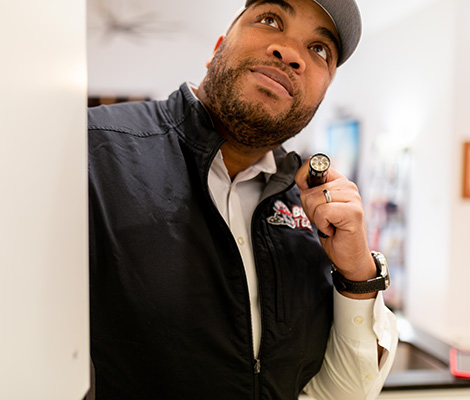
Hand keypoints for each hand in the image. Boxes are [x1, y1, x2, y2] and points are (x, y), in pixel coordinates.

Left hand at [295, 159, 376, 293]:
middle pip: (309, 191)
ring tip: (330, 224)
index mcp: (338, 181)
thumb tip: (301, 178)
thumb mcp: (317, 207)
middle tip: (324, 219)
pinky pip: (322, 212)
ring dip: (317, 218)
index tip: (308, 195)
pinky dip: (323, 224)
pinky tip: (333, 229)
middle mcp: (348, 186)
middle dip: (309, 209)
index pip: (314, 165)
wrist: (350, 256)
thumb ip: (310, 191)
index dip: (302, 178)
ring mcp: (353, 198)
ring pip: (314, 201)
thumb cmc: (334, 232)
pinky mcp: (353, 212)